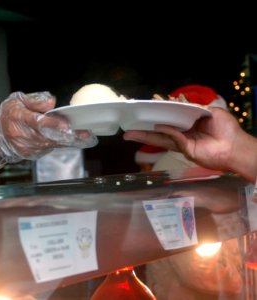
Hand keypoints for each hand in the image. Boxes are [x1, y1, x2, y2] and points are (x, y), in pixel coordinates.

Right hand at [0, 91, 97, 163]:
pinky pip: (47, 149)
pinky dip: (58, 144)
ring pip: (49, 144)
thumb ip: (36, 101)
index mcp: (18, 117)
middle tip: (85, 133)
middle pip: (47, 136)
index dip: (53, 124)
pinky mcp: (28, 154)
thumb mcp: (18, 100)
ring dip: (66, 141)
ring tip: (83, 136)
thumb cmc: (8, 113)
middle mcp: (21, 134)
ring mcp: (25, 147)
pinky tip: (68, 140)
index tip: (67, 124)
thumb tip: (52, 102)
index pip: (37, 122)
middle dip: (67, 135)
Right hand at [123, 107, 256, 180]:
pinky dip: (167, 132)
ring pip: (160, 138)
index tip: (145, 109)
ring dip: (145, 135)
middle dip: (143, 129)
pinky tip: (158, 126)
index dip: (157, 114)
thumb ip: (194, 107)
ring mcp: (182, 143)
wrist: (235, 146)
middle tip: (128, 128)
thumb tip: (179, 101)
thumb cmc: (227, 129)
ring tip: (129, 134)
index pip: (168, 118)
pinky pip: (174, 139)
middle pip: (159, 130)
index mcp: (187, 124)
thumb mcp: (211, 111)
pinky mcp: (185, 149)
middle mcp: (182, 134)